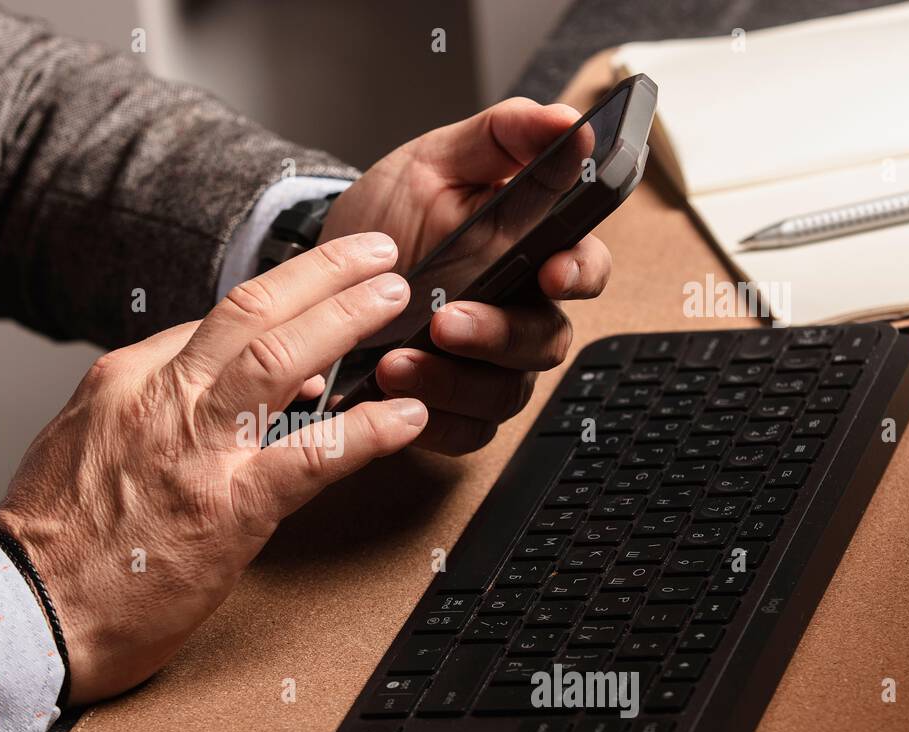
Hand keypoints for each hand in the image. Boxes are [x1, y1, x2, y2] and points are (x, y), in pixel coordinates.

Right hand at [0, 233, 426, 703]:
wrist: (28, 613)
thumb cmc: (51, 540)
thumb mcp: (80, 441)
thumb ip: (144, 404)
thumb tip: (213, 383)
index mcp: (125, 379)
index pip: (213, 321)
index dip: (280, 304)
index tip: (318, 300)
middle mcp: (160, 399)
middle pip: (252, 311)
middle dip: (323, 273)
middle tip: (375, 254)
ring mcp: (196, 451)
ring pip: (281, 358)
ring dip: (348, 320)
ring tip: (395, 300)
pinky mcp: (228, 512)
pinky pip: (312, 457)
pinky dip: (368, 431)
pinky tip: (407, 416)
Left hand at [321, 98, 612, 453]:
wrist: (324, 267)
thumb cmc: (392, 212)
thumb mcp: (435, 160)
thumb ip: (501, 136)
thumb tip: (563, 121)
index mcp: (531, 252)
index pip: (583, 267)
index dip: (579, 273)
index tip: (552, 271)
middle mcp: (519, 314)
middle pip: (544, 341)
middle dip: (499, 336)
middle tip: (446, 321)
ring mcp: (489, 368)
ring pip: (504, 395)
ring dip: (454, 383)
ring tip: (396, 362)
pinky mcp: (453, 408)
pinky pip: (465, 434)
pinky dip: (434, 423)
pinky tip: (394, 399)